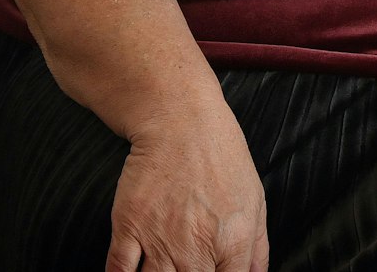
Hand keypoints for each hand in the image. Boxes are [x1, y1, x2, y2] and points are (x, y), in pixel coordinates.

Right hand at [105, 111, 269, 271]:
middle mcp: (196, 248)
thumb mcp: (255, 200)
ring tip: (163, 270)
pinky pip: (119, 270)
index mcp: (233, 243)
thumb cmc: (220, 155)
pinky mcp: (130, 226)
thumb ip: (257, 248)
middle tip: (185, 269)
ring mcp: (160, 239)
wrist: (180, 120)